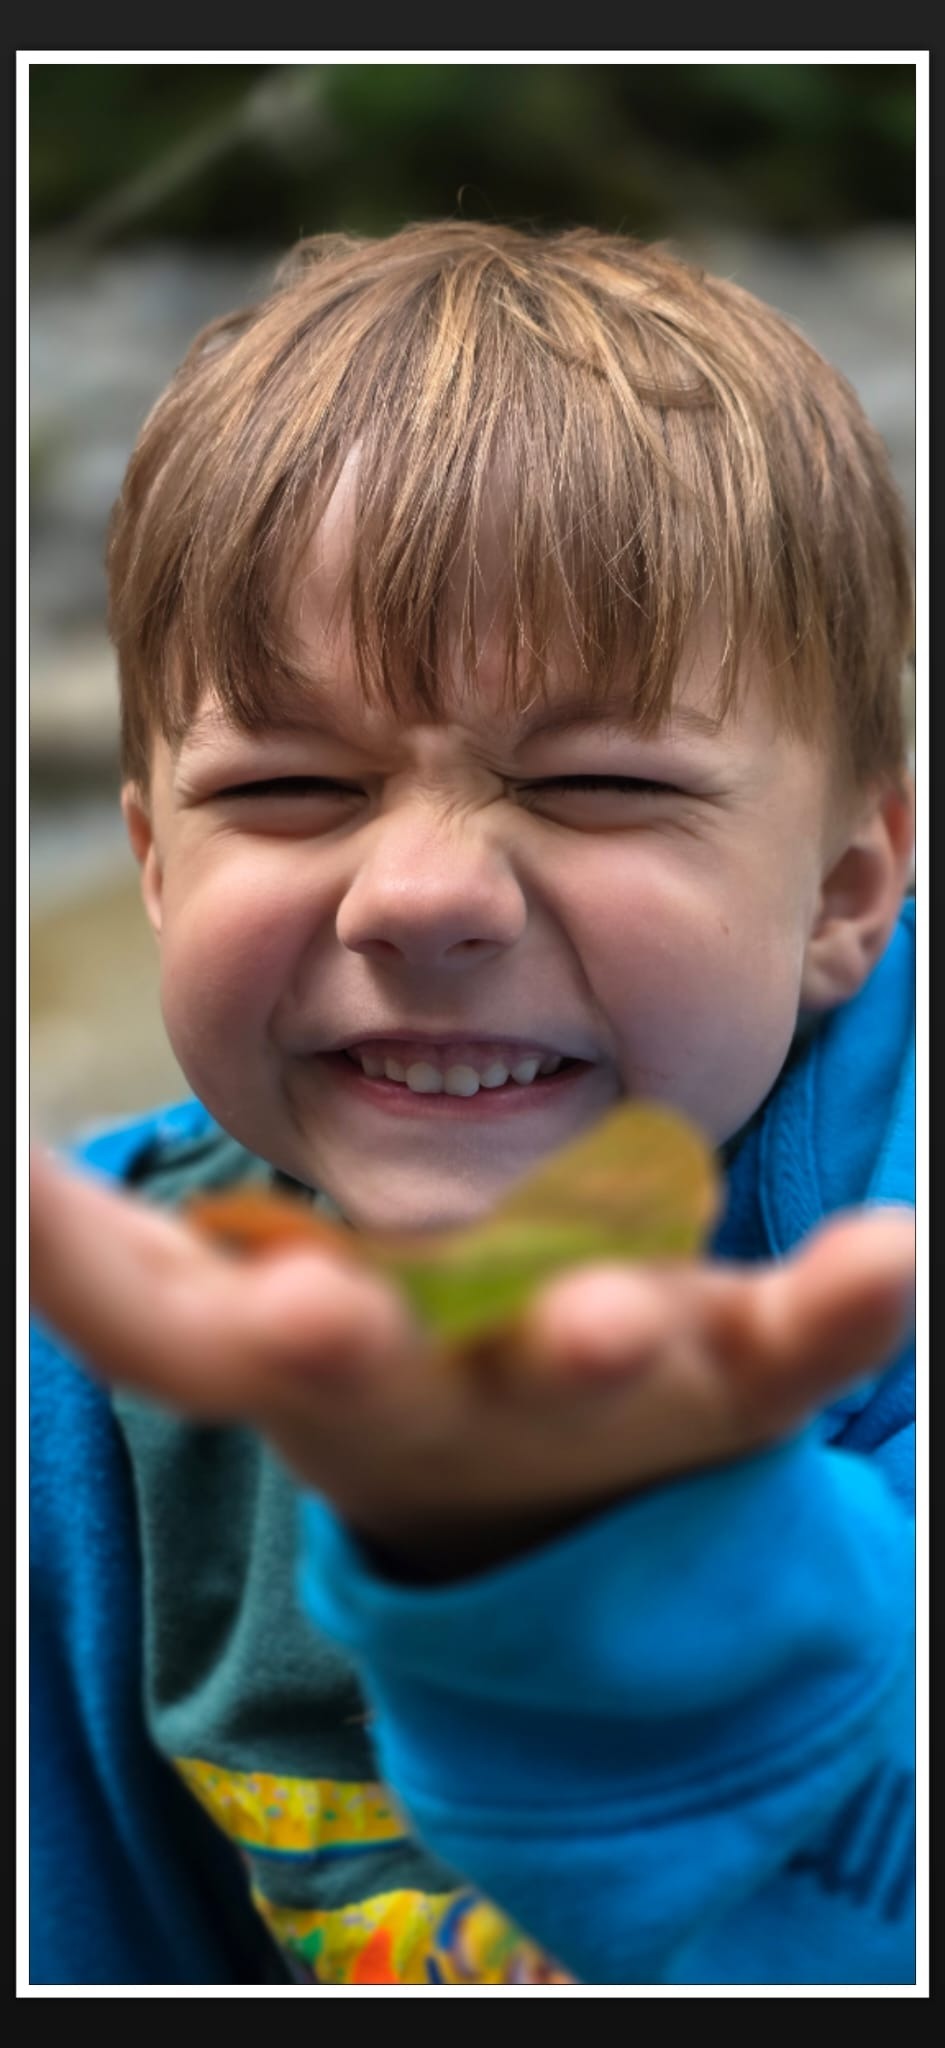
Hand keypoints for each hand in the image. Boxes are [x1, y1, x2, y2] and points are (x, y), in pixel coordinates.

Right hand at [30, 1145, 914, 1576]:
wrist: (544, 1505)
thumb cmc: (370, 1355)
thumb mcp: (224, 1314)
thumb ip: (99, 1257)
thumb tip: (1, 1171)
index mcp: (288, 1356)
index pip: (167, 1335)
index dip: (85, 1271)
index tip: (24, 1192)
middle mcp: (425, 1391)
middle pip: (380, 1383)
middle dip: (342, 1350)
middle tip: (316, 1322)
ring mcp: (577, 1393)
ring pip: (583, 1380)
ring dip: (593, 1350)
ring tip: (612, 1326)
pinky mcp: (717, 1376)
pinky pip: (781, 1347)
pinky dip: (833, 1310)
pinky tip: (884, 1254)